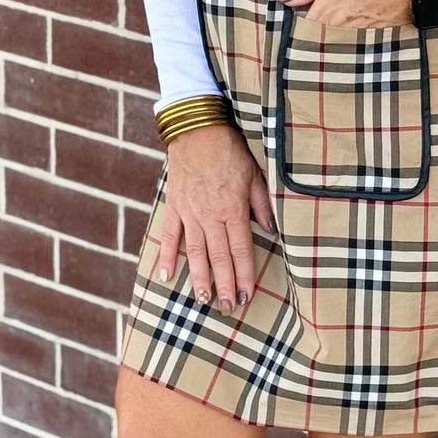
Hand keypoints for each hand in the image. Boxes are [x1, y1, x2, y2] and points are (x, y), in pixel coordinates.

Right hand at [158, 125, 276, 311]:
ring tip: (203, 300)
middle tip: (226, 308)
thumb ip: (262, 205)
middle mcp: (210, 215)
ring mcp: (189, 212)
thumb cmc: (230, 151)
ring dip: (199, 278)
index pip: (241, 250)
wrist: (197, 129)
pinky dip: (167, 256)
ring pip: (194, 252)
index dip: (244, 275)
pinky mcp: (174, 205)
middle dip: (224, 285)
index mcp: (233, 209)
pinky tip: (166, 277)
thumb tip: (271, 231)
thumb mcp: (255, 175)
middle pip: (218, 257)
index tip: (245, 296)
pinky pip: (169, 236)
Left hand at [275, 0, 421, 27]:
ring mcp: (358, 33)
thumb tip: (285, 0)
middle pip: (316, 37)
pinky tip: (350, 27)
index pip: (301, 27)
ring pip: (334, 40)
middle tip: (302, 28)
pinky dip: (347, 37)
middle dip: (309, 34)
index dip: (294, 24)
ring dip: (327, 37)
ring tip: (327, 27)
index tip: (290, 20)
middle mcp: (340, 27)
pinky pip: (353, 40)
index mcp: (327, 10)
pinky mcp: (374, 35)